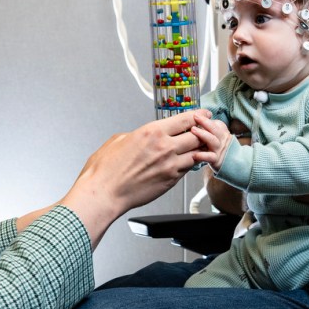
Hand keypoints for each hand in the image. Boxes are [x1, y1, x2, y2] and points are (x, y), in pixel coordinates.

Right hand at [60, 110, 208, 244]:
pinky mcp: (171, 181)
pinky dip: (188, 164)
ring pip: (197, 154)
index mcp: (152, 132)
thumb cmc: (106, 169)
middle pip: (197, 136)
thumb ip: (138, 134)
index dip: (198, 116)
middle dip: (202, 133)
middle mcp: (164, 147)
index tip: (203, 115)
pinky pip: (187, 169)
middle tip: (204, 131)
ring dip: (198, 150)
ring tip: (196, 147)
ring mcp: (170, 165)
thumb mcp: (119, 139)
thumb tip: (144, 135)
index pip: (186, 120)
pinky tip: (183, 162)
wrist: (104, 193)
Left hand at [189, 111, 231, 171]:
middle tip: (195, 116)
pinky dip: (203, 155)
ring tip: (193, 129)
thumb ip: (209, 128)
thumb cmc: (220, 148)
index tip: (196, 114)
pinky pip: (210, 157)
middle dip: (205, 122)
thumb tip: (195, 118)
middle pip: (215, 129)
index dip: (206, 118)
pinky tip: (195, 154)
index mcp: (222, 132)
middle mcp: (222, 139)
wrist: (234, 162)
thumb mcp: (217, 136)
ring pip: (212, 140)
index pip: (216, 123)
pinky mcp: (216, 160)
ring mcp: (219, 149)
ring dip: (203, 134)